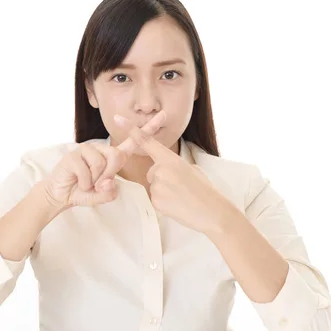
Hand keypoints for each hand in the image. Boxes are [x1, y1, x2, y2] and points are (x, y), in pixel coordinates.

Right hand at [43, 111, 166, 210]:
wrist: (60, 195)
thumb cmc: (84, 191)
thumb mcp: (102, 195)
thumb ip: (109, 193)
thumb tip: (108, 183)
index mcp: (112, 157)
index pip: (134, 141)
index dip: (148, 129)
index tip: (163, 115)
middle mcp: (101, 149)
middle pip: (116, 156)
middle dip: (108, 175)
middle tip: (98, 184)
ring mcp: (86, 150)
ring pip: (101, 164)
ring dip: (94, 181)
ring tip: (86, 183)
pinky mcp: (74, 155)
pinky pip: (86, 171)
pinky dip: (84, 183)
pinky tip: (78, 182)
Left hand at [114, 115, 237, 234]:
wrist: (212, 211)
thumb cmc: (205, 190)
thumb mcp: (192, 169)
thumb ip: (174, 166)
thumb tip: (166, 171)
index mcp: (171, 158)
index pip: (146, 141)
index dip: (131, 129)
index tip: (117, 119)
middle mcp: (161, 170)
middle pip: (152, 172)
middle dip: (162, 179)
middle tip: (182, 187)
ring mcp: (158, 186)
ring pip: (154, 187)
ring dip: (165, 192)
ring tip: (182, 197)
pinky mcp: (156, 202)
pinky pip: (155, 200)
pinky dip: (165, 203)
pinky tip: (178, 205)